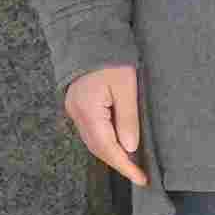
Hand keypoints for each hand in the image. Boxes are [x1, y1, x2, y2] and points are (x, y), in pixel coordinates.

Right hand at [63, 65, 149, 187]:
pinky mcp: (78, 105)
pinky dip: (106, 141)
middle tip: (139, 174)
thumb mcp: (126, 87)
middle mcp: (76, 114)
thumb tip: (130, 148)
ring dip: (112, 153)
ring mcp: (74, 110)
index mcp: (87, 111)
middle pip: (97, 148)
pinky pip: (92, 131)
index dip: (124, 166)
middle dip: (118, 163)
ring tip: (133, 163)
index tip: (140, 179)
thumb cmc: (111, 59)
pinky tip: (120, 143)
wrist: (90, 36)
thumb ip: (127, 119)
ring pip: (93, 141)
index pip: (107, 148)